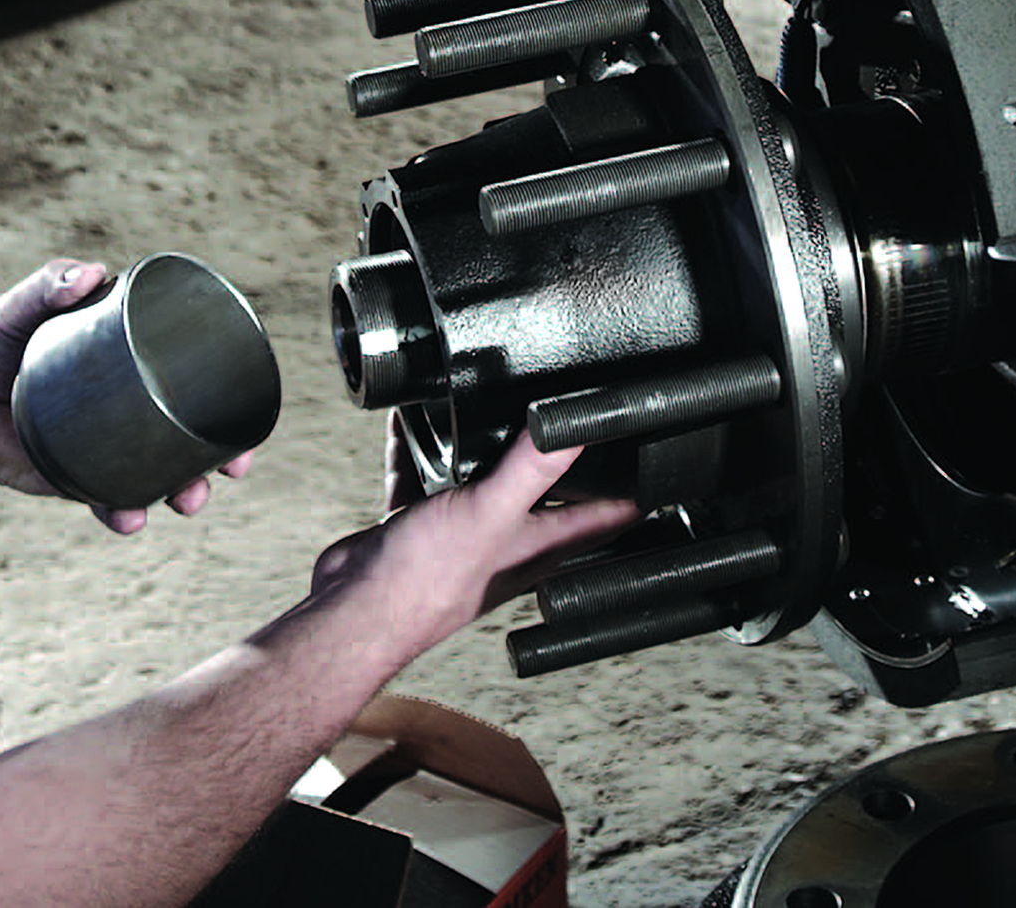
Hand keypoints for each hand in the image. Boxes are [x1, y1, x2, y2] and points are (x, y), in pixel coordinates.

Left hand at [0, 259, 253, 533]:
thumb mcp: (17, 310)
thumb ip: (50, 284)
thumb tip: (93, 274)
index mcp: (130, 368)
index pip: (194, 387)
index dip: (230, 406)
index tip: (250, 423)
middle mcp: (126, 409)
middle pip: (189, 439)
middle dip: (218, 461)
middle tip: (227, 470)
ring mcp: (103, 446)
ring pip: (159, 477)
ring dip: (181, 493)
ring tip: (183, 500)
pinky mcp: (73, 477)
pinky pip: (109, 500)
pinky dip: (123, 512)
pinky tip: (129, 517)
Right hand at [311, 430, 638, 651]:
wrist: (355, 610)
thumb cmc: (429, 579)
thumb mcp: (493, 508)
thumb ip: (535, 466)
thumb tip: (574, 423)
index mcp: (545, 542)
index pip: (610, 514)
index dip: (639, 488)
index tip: (660, 457)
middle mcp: (513, 538)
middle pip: (553, 491)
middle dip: (565, 456)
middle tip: (579, 415)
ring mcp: (468, 531)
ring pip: (488, 479)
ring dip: (487, 447)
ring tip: (495, 404)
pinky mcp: (422, 524)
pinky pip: (427, 477)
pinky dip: (420, 451)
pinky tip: (412, 424)